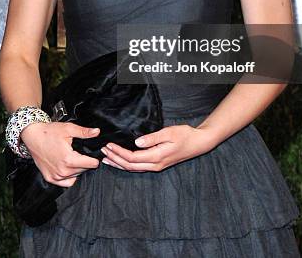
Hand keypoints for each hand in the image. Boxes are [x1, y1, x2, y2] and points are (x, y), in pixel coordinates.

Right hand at [20, 121, 100, 186]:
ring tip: (74, 158)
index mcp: (68, 159)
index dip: (95, 159)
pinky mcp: (50, 178)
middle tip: (83, 154)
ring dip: (78, 169)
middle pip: (83, 170)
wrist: (32, 136)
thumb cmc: (49, 132)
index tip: (96, 155)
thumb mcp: (68, 129)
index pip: (90, 164)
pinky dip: (69, 176)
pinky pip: (65, 182)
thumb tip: (97, 132)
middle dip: (86, 162)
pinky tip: (68, 167)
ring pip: (75, 176)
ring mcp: (55, 176)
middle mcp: (62, 171)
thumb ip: (84, 132)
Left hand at [100, 124, 217, 172]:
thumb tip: (137, 142)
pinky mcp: (157, 165)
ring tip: (107, 159)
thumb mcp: (169, 132)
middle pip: (130, 165)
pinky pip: (138, 167)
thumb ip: (152, 138)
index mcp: (156, 157)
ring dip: (119, 163)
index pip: (132, 157)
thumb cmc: (184, 135)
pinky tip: (121, 161)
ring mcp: (156, 166)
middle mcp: (155, 165)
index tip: (109, 145)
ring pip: (133, 169)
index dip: (119, 152)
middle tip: (103, 151)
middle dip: (115, 158)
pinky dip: (127, 164)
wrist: (198, 143)